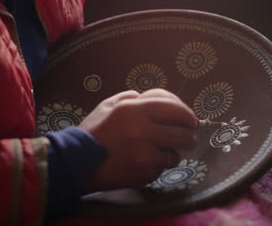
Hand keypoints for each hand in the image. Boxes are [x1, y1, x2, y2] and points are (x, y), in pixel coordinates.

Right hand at [79, 88, 197, 191]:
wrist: (79, 162)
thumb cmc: (95, 131)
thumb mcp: (109, 105)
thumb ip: (132, 98)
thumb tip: (157, 99)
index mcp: (134, 109)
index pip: (174, 108)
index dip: (187, 114)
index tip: (192, 121)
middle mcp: (142, 130)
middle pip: (182, 133)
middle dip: (189, 136)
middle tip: (188, 138)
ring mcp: (145, 153)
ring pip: (175, 153)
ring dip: (173, 152)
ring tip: (165, 152)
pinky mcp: (144, 172)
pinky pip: (162, 168)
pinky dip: (158, 166)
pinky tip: (146, 163)